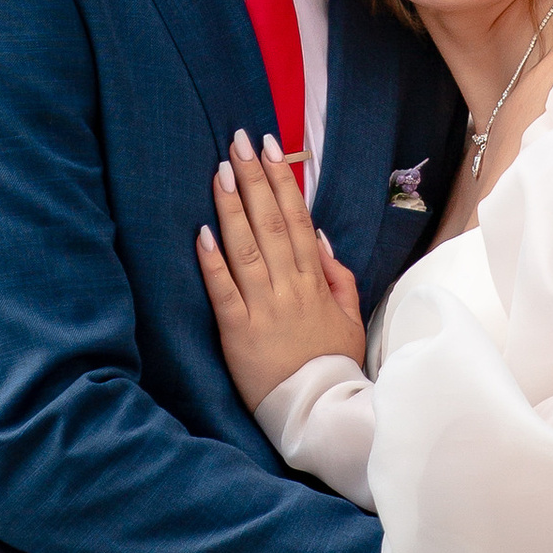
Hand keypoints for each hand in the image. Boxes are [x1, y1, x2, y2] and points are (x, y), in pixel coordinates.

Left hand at [197, 132, 364, 414]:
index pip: (297, 220)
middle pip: (270, 223)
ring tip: (221, 171)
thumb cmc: (333, 363)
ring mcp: (264, 308)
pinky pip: (224, 291)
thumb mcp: (350, 316)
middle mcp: (290, 287)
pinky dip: (213, 261)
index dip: (283, 182)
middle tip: (239, 141)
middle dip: (255, 179)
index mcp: (316, 281)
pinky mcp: (239, 331)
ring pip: (246, 248)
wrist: (321, 411)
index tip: (271, 149)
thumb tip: (319, 235)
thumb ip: (337, 275)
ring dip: (233, 207)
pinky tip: (202, 232)